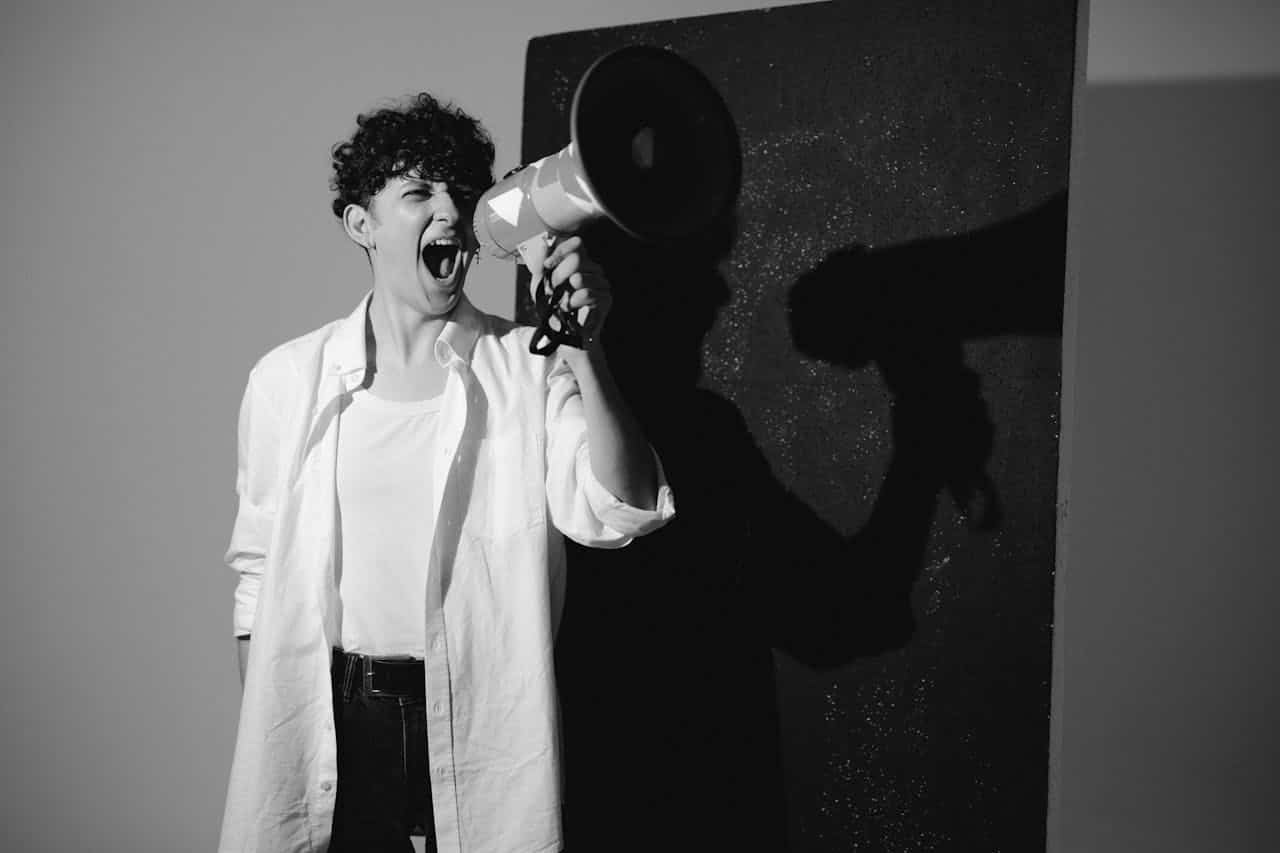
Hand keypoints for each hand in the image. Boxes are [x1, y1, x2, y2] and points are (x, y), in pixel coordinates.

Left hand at [521, 234, 611, 351]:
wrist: (563, 334)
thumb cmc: (553, 309)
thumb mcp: (541, 284)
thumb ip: (541, 263)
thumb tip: (544, 243)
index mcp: (580, 262)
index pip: (577, 244)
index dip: (561, 252)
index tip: (548, 266)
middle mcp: (593, 270)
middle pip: (577, 259)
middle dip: (559, 276)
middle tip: (555, 290)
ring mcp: (601, 283)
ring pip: (581, 277)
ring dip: (566, 293)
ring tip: (564, 302)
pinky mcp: (606, 299)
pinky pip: (587, 294)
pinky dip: (574, 303)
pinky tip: (573, 309)